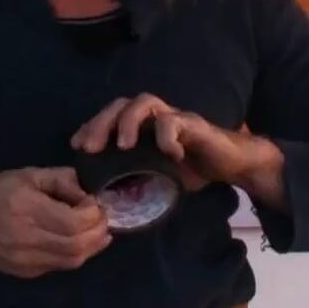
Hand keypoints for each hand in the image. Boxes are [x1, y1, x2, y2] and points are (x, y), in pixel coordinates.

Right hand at [0, 167, 110, 278]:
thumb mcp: (27, 174)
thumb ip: (61, 179)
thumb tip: (89, 190)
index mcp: (26, 209)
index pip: (73, 222)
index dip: (93, 214)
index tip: (96, 201)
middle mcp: (27, 239)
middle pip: (78, 245)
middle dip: (99, 230)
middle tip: (104, 216)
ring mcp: (27, 260)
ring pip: (73, 260)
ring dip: (93, 245)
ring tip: (98, 229)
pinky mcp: (27, 272)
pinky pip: (61, 266)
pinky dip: (77, 253)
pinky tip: (80, 240)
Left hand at [70, 94, 283, 198]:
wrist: (231, 163)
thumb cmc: (192, 169)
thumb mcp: (157, 177)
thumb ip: (136, 181)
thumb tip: (108, 205)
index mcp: (142, 127)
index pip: (110, 116)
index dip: (91, 127)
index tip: (77, 147)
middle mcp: (155, 117)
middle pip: (121, 104)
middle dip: (101, 123)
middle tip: (90, 148)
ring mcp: (174, 117)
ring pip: (145, 102)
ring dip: (129, 122)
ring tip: (123, 146)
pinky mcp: (194, 124)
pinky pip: (175, 120)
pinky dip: (166, 135)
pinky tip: (168, 153)